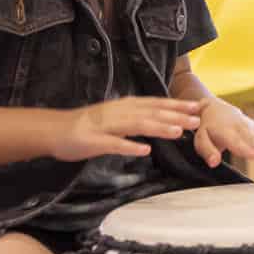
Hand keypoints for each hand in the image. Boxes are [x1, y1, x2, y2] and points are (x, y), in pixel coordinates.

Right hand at [54, 97, 202, 161]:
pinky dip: (129, 146)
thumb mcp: (117, 116)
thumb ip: (138, 117)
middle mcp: (118, 112)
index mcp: (125, 106)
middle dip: (175, 116)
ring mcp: (106, 126)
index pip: (156, 103)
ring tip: (178, 132)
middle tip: (197, 121)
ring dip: (158, 127)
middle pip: (151, 113)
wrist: (54, 130)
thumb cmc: (88, 126)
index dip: (177, 105)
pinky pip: (113, 143)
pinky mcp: (93, 141)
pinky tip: (144, 150)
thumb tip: (163, 118)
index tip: (198, 107)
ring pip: (136, 125)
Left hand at [192, 99, 253, 169]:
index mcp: (225, 131)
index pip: (236, 141)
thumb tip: (214, 162)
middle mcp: (239, 127)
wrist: (213, 107)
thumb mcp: (200, 139)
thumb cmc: (206, 127)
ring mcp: (250, 126)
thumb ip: (207, 151)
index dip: (245, 148)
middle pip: (253, 139)